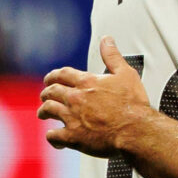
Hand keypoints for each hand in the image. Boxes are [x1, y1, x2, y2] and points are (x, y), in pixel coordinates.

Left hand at [38, 38, 153, 156]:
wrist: (135, 130)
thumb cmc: (132, 105)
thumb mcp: (126, 74)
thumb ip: (113, 56)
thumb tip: (107, 40)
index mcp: (87, 83)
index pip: (62, 74)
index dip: (53, 76)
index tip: (49, 79)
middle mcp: (75, 98)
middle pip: (52, 91)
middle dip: (46, 92)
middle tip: (45, 95)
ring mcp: (72, 117)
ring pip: (49, 110)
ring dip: (44, 111)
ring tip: (43, 113)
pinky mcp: (73, 137)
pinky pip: (54, 136)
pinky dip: (51, 136)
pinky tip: (53, 136)